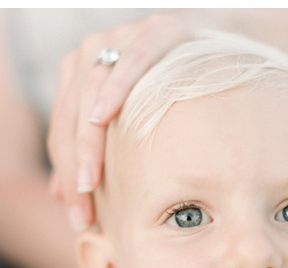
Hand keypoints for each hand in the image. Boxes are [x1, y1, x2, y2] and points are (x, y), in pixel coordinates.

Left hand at [48, 13, 193, 230]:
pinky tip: (102, 117)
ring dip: (87, 143)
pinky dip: (115, 88)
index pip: (63, 130)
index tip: (77, 218)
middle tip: (81, 212)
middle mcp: (94, 50)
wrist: (229, 49)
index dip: (65, 175)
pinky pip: (132, 61)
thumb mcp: (136, 126)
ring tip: (90, 183)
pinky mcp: (158, 29)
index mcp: (81, 73)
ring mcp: (123, 36)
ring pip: (91, 93)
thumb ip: (97, 151)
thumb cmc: (183, 96)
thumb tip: (58, 194)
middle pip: (71, 117)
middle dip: (72, 169)